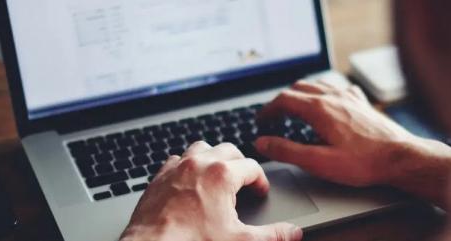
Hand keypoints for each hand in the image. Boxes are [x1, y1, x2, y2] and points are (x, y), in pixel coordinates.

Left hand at [120, 141, 302, 240]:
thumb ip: (272, 236)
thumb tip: (292, 233)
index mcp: (222, 175)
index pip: (252, 167)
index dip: (261, 181)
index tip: (260, 192)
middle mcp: (198, 164)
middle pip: (228, 150)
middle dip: (239, 163)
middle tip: (244, 181)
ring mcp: (176, 169)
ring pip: (200, 148)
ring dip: (212, 158)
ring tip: (218, 175)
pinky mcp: (158, 178)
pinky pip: (176, 160)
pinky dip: (186, 166)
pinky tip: (189, 182)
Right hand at [256, 80, 450, 203]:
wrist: (400, 158)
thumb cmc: (363, 163)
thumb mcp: (318, 162)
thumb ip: (287, 151)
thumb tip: (263, 143)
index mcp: (319, 109)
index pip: (283, 100)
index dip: (267, 110)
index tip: (260, 121)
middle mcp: (334, 96)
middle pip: (298, 89)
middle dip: (282, 101)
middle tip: (274, 117)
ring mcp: (349, 97)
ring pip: (317, 85)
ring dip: (301, 94)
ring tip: (294, 109)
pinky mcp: (362, 103)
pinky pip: (337, 88)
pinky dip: (324, 92)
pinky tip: (327, 102)